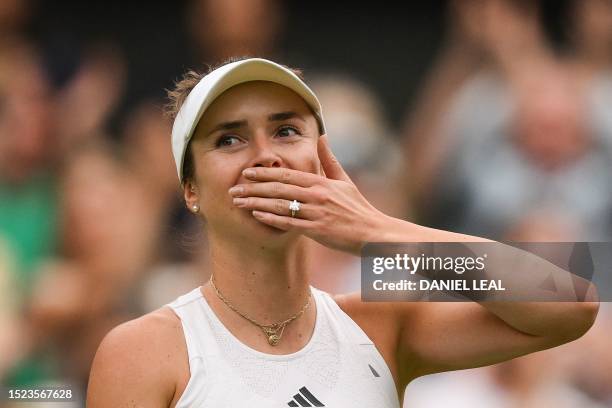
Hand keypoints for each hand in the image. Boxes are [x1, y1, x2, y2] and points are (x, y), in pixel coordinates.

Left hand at [229, 134, 388, 253]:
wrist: (373, 233)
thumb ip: (329, 159)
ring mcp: (317, 212)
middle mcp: (317, 195)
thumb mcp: (344, 181)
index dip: (265, 173)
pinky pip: (291, 223)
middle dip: (253, 188)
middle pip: (279, 188)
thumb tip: (322, 136)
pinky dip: (272, 219)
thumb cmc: (358, 208)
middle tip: (233, 187)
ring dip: (256, 203)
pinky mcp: (318, 230)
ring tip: (237, 202)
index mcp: (321, 182)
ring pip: (281, 205)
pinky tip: (257, 217)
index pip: (287, 175)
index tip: (247, 172)